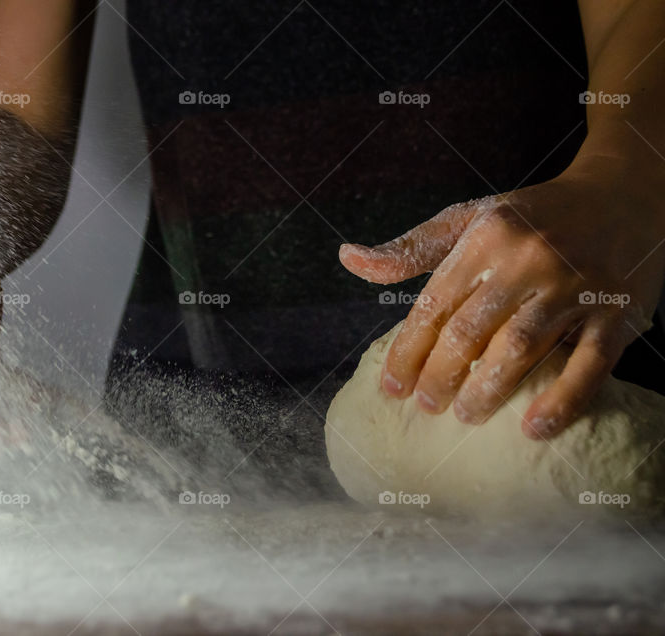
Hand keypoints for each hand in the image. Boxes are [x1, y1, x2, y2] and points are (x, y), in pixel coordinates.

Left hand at [340, 156, 664, 438]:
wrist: (625, 193)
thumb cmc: (533, 217)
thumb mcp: (470, 219)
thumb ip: (412, 248)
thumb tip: (348, 258)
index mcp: (486, 238)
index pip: (434, 305)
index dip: (407, 351)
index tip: (392, 387)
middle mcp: (527, 259)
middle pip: (470, 331)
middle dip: (440, 376)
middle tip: (427, 407)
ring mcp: (575, 286)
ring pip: (520, 348)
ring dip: (486, 391)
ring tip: (465, 416)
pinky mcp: (618, 310)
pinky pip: (590, 364)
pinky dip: (562, 399)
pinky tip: (534, 428)